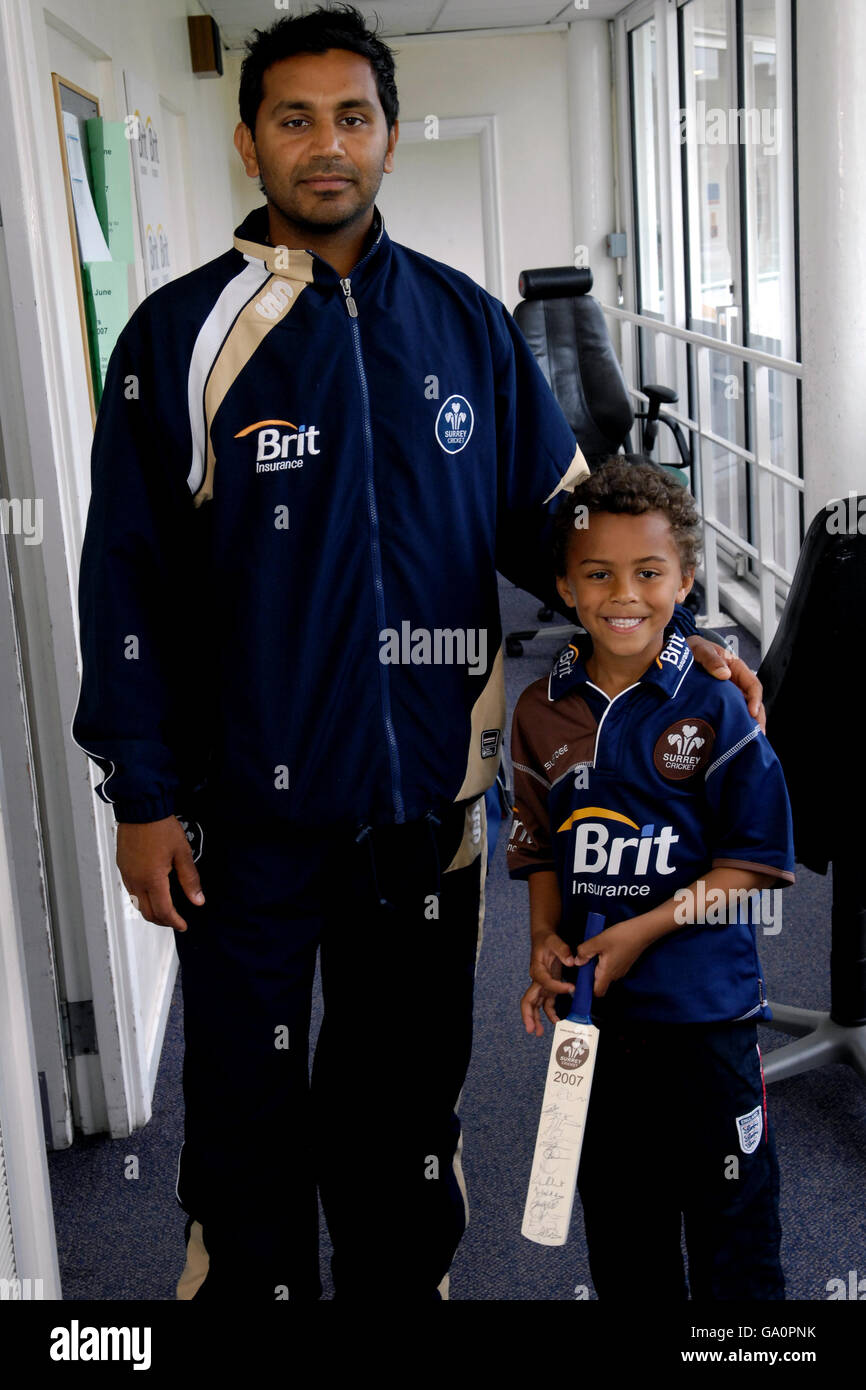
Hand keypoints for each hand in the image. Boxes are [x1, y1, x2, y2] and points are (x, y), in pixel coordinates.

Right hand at [117, 815, 204, 931]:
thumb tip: (197, 900)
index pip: (163, 911)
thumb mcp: (182, 853)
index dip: (174, 922)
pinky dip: (142, 898)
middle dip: (163, 921)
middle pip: (147, 912)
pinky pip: (131, 891)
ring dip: (151, 911)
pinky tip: (153, 893)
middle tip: (175, 920)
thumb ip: (190, 880)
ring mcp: (127, 874)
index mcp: (152, 879)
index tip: (183, 925)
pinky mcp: (122, 867)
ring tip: (165, 909)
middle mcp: (136, 880)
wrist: (141, 809)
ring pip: (137, 903)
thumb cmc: (160, 827)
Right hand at [520, 931, 574, 1035]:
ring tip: (539, 1032)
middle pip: (529, 1000)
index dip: (557, 987)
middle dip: (529, 1015)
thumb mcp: (554, 940)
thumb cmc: (547, 940)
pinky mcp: (547, 987)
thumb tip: (571, 961)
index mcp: (537, 969)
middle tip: (531, 1028)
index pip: (544, 983)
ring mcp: (541, 985)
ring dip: (536, 1019)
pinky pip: (545, 1003)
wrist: (543, 938)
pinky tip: (555, 1021)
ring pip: (535, 1005)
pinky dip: (549, 1013)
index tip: (570, 988)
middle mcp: (536, 980)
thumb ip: (563, 950)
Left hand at [574, 920, 647, 996]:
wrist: (642, 931)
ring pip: (605, 974)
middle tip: (585, 960)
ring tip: (594, 952)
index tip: (579, 979)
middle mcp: (615, 975)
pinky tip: (603, 949)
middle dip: (590, 974)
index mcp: (608, 973)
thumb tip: (576, 962)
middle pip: (599, 982)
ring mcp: (621, 970)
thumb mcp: (598, 941)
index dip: (587, 989)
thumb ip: (585, 952)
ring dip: (597, 966)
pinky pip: (611, 967)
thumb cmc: (621, 936)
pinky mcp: (624, 963)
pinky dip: (604, 961)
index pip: (597, 992)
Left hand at [686, 636, 765, 730]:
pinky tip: (732, 739)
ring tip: (748, 743)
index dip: (755, 700)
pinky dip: (733, 725)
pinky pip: (730, 714)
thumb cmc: (694, 649)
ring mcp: (729, 694)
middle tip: (757, 736)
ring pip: (743, 711)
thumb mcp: (701, 650)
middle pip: (753, 702)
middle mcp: (737, 683)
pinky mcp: (720, 703)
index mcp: (737, 669)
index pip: (753, 686)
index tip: (751, 713)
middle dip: (757, 719)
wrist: (679, 654)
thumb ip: (711, 659)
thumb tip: (724, 674)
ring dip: (747, 725)